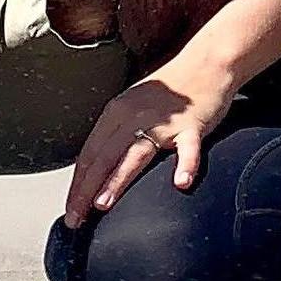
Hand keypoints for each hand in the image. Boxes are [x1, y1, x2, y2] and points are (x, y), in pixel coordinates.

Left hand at [64, 67, 231, 225]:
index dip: (77, 183)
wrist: (209, 61)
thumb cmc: (172, 88)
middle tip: (76, 218)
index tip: (70, 210)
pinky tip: (181, 181)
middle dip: (86, 189)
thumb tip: (99, 169)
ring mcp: (165, 121)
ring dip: (117, 179)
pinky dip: (186, 164)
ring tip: (103, 203)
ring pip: (136, 152)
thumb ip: (118, 132)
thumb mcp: (135, 104)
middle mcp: (135, 115)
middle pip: (105, 156)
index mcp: (118, 111)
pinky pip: (189, 147)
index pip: (90, 152)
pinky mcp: (193, 124)